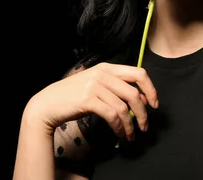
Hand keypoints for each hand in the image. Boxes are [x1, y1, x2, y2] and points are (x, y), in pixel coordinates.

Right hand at [24, 62, 158, 141]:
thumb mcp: (96, 84)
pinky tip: (120, 133)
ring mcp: (95, 86)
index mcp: (107, 67)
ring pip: (124, 107)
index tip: (154, 104)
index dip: (151, 89)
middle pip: (134, 92)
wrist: (48, 103)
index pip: (138, 73)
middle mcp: (102, 74)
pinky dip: (119, 127)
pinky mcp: (88, 99)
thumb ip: (115, 87)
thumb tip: (140, 100)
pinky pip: (112, 115)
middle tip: (145, 126)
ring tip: (130, 135)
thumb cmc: (74, 96)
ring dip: (131, 125)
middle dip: (144, 112)